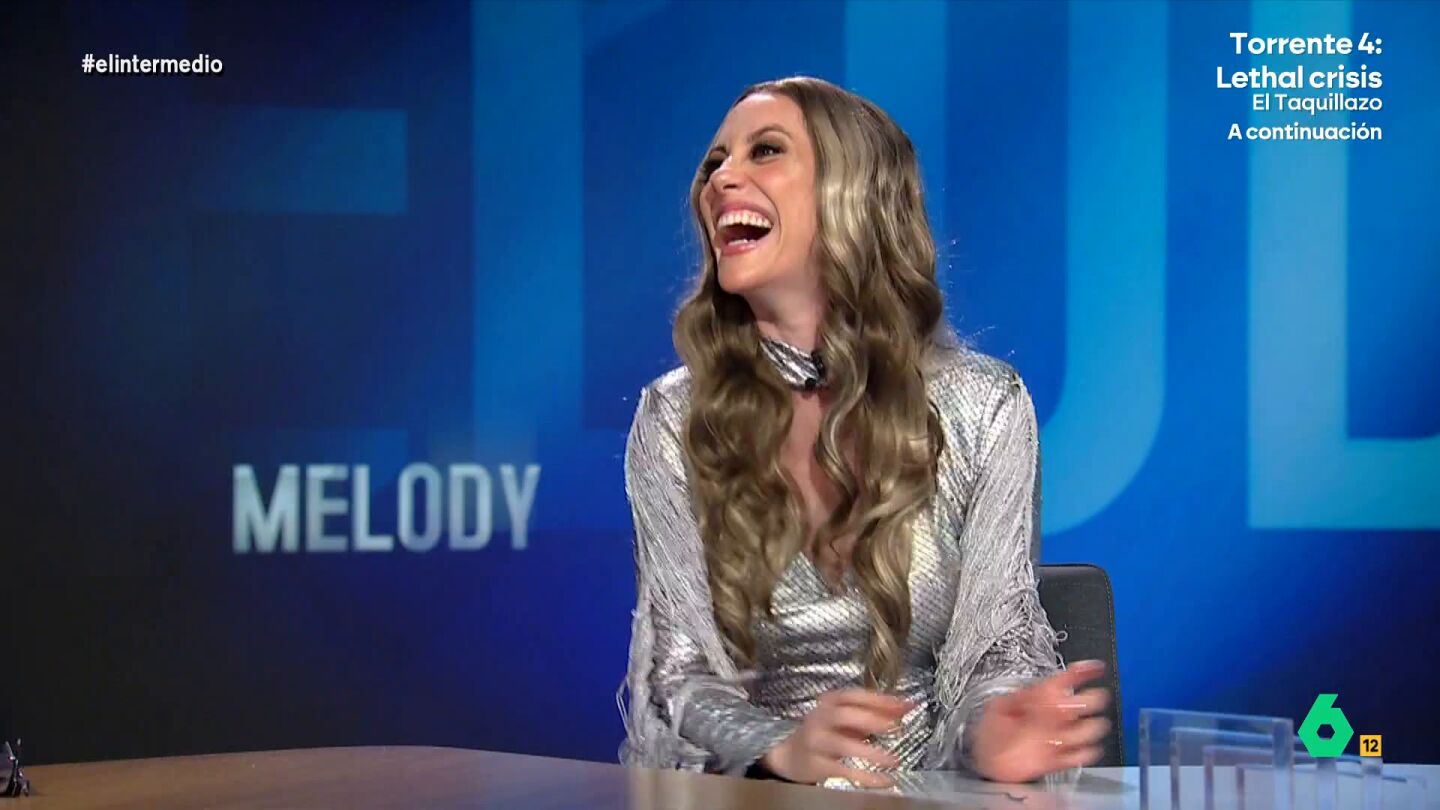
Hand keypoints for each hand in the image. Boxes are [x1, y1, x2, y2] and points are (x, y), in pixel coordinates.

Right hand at [761, 688, 910, 787]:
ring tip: (894, 760)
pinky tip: (885, 781)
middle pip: (844, 714)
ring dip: (870, 752)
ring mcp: (816, 741)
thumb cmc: (825, 733)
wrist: (790, 756)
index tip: (903, 704)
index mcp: (829, 702)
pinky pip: (843, 771)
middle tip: (895, 727)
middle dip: (871, 719)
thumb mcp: (847, 719)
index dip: (879, 699)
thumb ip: (876, 712)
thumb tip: (906, 707)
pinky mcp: (816, 764)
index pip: (854, 695)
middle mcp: (820, 718)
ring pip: (842, 745)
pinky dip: (866, 777)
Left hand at [967, 659, 1110, 782]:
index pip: (1066, 680)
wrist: (986, 759)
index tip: (1095, 667)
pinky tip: (1078, 750)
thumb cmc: (990, 731)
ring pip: (1089, 729)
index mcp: (1040, 700)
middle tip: (1072, 706)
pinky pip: (1080, 755)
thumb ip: (1021, 697)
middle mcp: (1053, 718)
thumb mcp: (998, 706)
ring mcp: (1056, 738)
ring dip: (1087, 729)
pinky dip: (1084, 753)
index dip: (1082, 672)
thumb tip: (1042, 692)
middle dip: (1086, 701)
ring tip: (1069, 732)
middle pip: (1085, 703)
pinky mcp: (1056, 759)